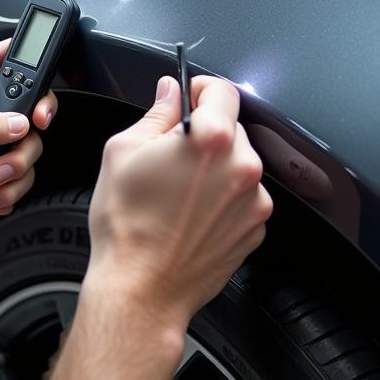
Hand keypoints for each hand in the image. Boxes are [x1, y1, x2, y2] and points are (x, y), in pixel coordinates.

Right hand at [86, 75, 271, 328]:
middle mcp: (242, 166)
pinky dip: (222, 199)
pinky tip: (191, 214)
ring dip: (215, 168)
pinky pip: (242, 197)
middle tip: (171, 155)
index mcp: (211, 139)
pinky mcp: (256, 228)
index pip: (222, 90)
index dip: (200, 89)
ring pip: (237, 164)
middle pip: (231, 128)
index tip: (188, 98)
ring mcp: (254, 201)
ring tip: (178, 192)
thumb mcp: (123, 152)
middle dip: (204, 134)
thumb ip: (155, 114)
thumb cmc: (127, 226)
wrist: (141, 289)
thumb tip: (170, 92)